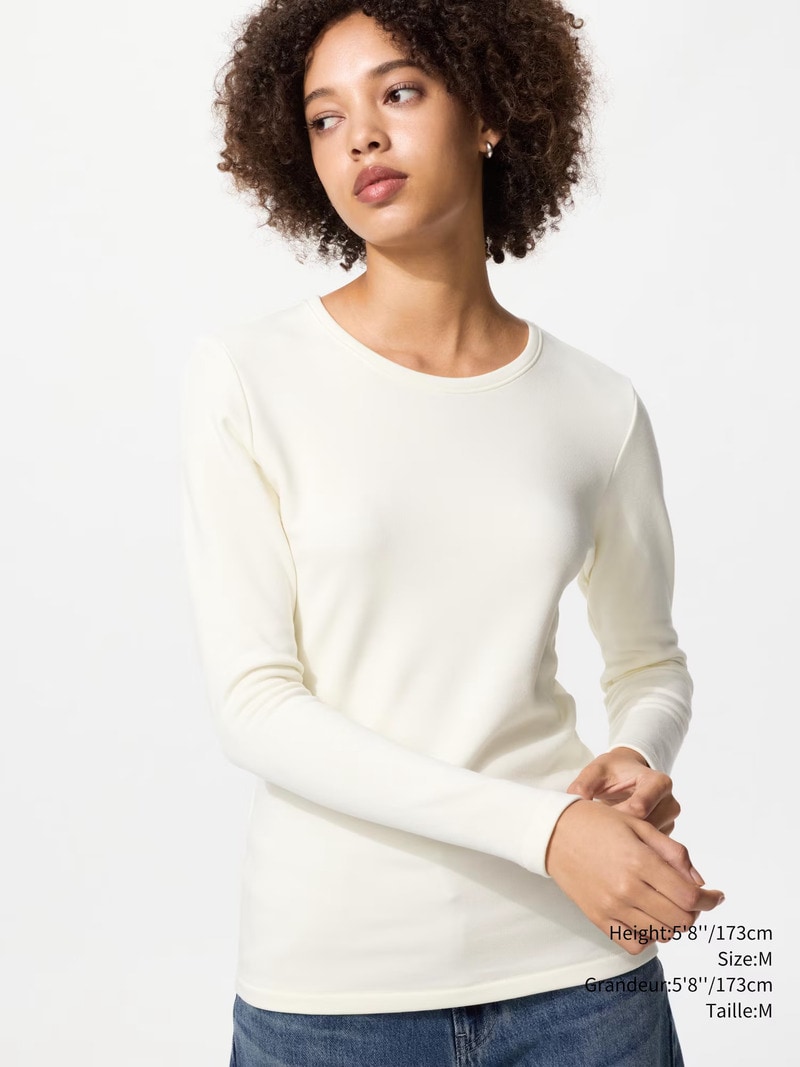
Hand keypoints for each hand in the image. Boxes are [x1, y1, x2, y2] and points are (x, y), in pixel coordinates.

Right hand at [545, 799, 724, 953]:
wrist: (552, 833)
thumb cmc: (597, 823)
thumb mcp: (638, 825)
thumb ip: (673, 852)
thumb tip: (699, 882)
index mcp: (640, 862)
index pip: (689, 897)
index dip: (709, 900)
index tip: (715, 896)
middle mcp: (627, 889)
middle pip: (681, 921)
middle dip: (694, 912)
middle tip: (690, 897)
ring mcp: (611, 907)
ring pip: (661, 934)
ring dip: (672, 923)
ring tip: (667, 904)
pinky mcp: (598, 918)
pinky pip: (634, 944)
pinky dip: (648, 936)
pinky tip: (646, 916)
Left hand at [567, 747, 679, 835]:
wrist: (628, 773)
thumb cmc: (612, 771)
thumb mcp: (596, 770)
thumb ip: (584, 784)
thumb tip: (574, 802)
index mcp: (657, 781)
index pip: (640, 807)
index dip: (615, 816)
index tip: (597, 818)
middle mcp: (669, 801)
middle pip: (646, 826)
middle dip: (621, 830)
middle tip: (598, 831)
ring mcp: (669, 819)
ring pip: (649, 840)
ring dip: (627, 840)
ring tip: (605, 835)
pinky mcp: (665, 833)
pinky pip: (650, 845)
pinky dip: (633, 845)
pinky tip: (616, 842)